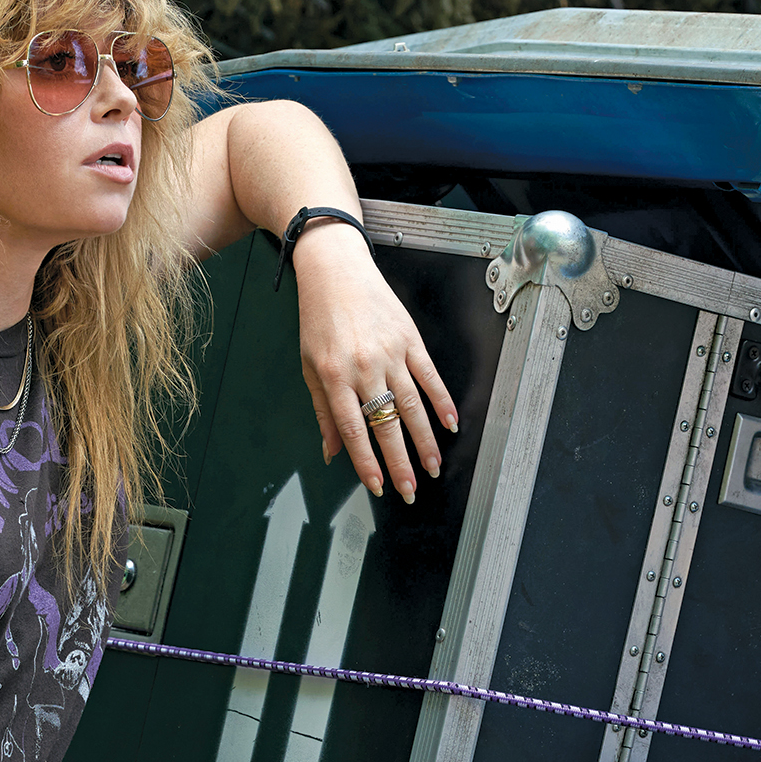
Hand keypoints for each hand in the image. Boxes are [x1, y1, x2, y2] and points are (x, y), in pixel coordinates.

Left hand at [293, 224, 456, 503]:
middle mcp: (364, 367)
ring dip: (425, 441)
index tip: (378, 487)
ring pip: (412, 406)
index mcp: (335, 376)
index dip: (367, 463)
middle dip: (400, 462)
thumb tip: (331, 452)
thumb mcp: (310, 366)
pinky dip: (442, 401)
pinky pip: (430, 376)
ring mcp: (391, 353)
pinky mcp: (410, 339)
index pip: (354, 430)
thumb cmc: (318, 318)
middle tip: (411, 490)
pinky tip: (451, 423)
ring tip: (434, 466)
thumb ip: (322, 412)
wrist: (336, 271)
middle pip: (387, 424)